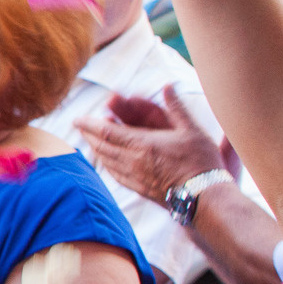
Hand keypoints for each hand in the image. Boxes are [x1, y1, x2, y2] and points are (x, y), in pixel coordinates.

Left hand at [77, 86, 223, 206]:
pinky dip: (107, 164)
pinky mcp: (139, 189)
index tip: (77, 119)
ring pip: (106, 161)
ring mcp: (134, 177)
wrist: (205, 197)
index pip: (105, 131)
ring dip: (96, 148)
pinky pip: (115, 174)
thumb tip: (168, 86)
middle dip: (88, 135)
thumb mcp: (192, 129)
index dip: (89, 124)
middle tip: (81, 127)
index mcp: (141, 144)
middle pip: (101, 146)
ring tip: (91, 140)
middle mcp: (132, 161)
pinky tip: (107, 161)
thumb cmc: (201, 162)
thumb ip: (176, 107)